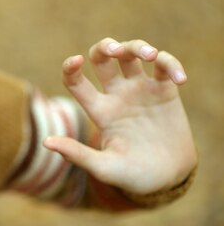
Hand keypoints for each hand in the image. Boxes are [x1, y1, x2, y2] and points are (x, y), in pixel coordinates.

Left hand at [43, 38, 196, 194]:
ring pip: (132, 54)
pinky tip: (180, 79)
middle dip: (105, 46)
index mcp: (98, 110)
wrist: (169, 179)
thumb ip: (77, 154)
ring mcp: (140, 90)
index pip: (75, 81)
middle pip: (102, 58)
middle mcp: (116, 95)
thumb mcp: (103, 167)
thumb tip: (46, 143)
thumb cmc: (132, 175)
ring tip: (150, 54)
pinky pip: (165, 66)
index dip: (71, 68)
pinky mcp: (165, 91)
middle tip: (115, 50)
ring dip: (138, 46)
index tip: (75, 61)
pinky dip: (171, 64)